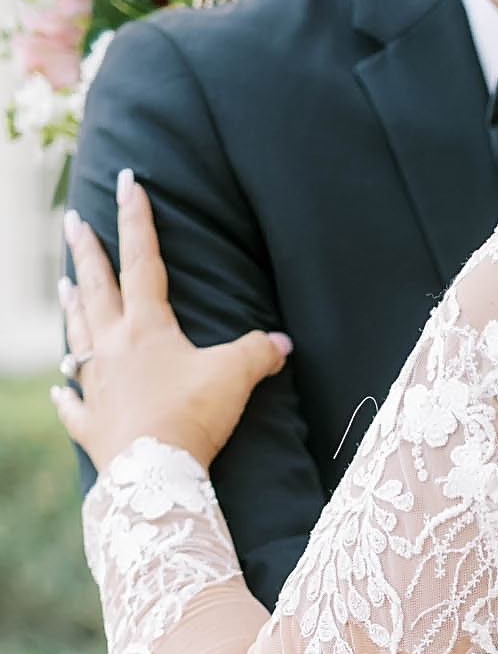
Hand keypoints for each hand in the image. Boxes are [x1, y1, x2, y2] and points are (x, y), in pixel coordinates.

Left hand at [51, 169, 290, 474]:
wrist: (154, 471)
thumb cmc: (190, 417)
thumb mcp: (234, 378)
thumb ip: (257, 353)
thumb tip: (283, 343)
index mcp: (147, 327)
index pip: (142, 260)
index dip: (137, 219)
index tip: (126, 182)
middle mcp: (113, 347)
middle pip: (97, 288)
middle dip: (86, 251)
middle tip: (72, 220)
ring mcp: (97, 385)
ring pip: (78, 335)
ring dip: (72, 307)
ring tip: (64, 284)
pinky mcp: (92, 424)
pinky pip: (73, 404)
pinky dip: (66, 394)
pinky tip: (59, 388)